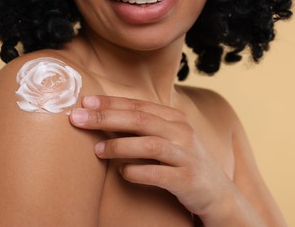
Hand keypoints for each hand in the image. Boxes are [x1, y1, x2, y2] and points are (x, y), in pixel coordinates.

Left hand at [69, 95, 232, 215]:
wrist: (217, 193)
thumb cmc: (184, 161)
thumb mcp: (168, 138)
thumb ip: (144, 127)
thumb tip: (103, 118)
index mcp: (175, 118)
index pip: (138, 105)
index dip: (110, 102)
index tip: (85, 102)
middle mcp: (182, 132)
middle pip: (139, 119)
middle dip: (106, 117)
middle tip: (77, 118)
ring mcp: (187, 155)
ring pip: (148, 144)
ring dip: (119, 146)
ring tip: (97, 150)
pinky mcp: (188, 179)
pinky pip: (157, 174)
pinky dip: (136, 172)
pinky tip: (122, 173)